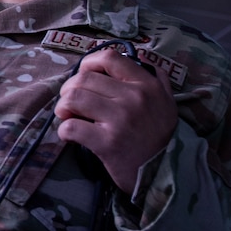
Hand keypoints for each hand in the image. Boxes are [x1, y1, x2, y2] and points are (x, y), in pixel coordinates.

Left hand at [53, 48, 176, 193]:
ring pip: (74, 98)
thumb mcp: (167, 103)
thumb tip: (140, 56)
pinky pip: (71, 127)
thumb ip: (157, 78)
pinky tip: (70, 135)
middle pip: (84, 78)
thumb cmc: (160, 138)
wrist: (166, 174)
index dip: (89, 63)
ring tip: (67, 115)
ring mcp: (120, 120)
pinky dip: (64, 130)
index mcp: (147, 85)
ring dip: (63, 107)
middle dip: (69, 88)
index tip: (83, 74)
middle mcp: (134, 98)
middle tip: (69, 102)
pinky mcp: (107, 143)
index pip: (110, 58)